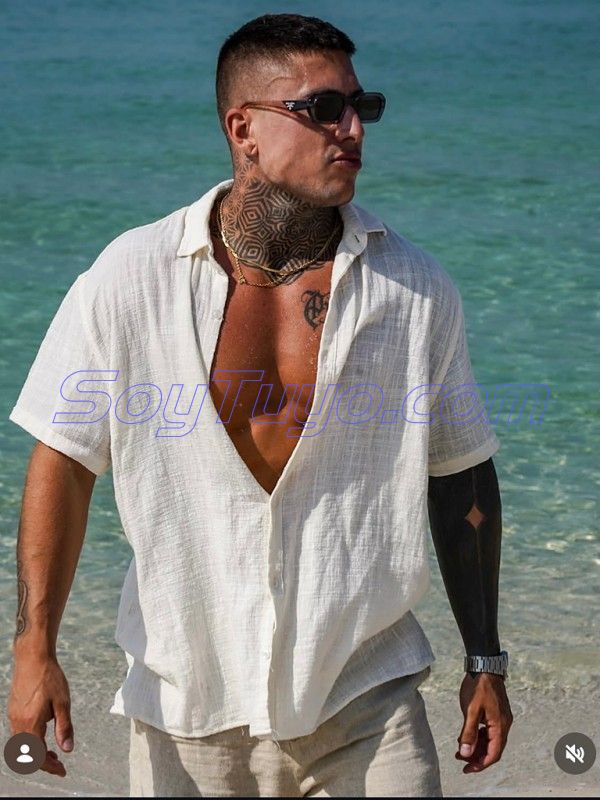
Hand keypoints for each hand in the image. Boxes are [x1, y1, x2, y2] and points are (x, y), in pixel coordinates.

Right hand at [7, 653, 73, 776]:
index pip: (37, 756)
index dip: (50, 767)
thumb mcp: (63, 703)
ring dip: (35, 753)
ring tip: (52, 751)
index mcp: (31, 724)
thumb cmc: (50, 678)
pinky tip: (43, 733)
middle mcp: (19, 723)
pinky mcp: (14, 710)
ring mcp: (14, 717)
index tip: (62, 770)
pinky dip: (30, 742)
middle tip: (59, 763)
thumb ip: (64, 727)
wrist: (33, 658)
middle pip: (26, 755)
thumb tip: (68, 749)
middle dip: (42, 763)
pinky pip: (19, 735)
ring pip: (21, 746)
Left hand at [455, 672, 512, 773]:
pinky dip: (478, 736)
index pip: (493, 753)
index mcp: (500, 725)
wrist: (484, 664)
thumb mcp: (471, 710)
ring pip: (490, 739)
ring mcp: (501, 718)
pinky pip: (489, 730)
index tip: (467, 769)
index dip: (480, 763)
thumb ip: (468, 733)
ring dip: (477, 746)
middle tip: (460, 761)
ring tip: (460, 750)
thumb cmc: (478, 686)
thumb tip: (465, 753)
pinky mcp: (496, 712)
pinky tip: (466, 736)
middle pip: (492, 748)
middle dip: (477, 756)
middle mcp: (504, 724)